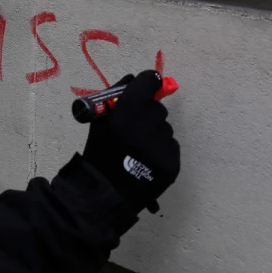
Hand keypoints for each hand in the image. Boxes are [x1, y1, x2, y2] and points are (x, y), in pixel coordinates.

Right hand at [81, 70, 179, 211]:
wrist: (106, 193)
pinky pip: (170, 146)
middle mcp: (148, 123)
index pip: (149, 81)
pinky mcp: (173, 161)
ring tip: (137, 151)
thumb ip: (114, 95)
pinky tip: (145, 162)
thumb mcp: (98, 121)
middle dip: (146, 114)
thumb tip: (133, 79)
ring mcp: (163, 144)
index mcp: (127, 110)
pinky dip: (160, 150)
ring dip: (153, 134)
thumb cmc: (98, 154)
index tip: (144, 89)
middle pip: (157, 107)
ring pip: (164, 128)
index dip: (146, 84)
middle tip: (132, 130)